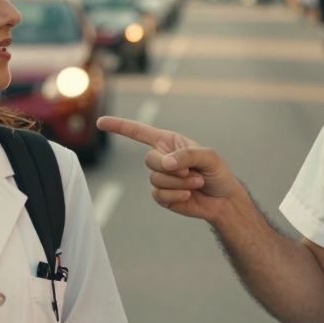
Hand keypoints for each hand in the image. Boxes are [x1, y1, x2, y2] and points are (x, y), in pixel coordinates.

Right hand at [95, 116, 243, 221]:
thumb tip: (165, 163)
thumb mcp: (209, 156)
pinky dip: (176, 195)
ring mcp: (161, 178)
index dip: (119, 126)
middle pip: (149, 160)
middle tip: (192, 171)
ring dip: (179, 183)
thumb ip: (187, 155)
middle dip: (171, 168)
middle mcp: (161, 158)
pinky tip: (188, 195)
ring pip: (155, 179)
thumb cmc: (218, 173)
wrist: (223, 200)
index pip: (139, 132)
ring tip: (195, 182)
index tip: (100, 122)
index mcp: (169, 142)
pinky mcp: (162, 196)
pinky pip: (159, 195)